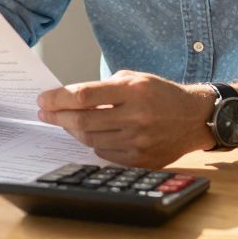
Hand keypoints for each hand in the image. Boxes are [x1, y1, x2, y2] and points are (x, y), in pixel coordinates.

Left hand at [36, 70, 213, 167]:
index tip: (43, 99)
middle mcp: (136, 116)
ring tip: (64, 122)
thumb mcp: (135, 78)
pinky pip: (104, 154)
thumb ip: (103, 88)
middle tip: (44, 112)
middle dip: (57, 116)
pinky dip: (92, 144)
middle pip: (83, 120)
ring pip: (90, 139)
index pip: (84, 95)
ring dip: (71, 130)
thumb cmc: (160, 94)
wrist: (194, 118)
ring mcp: (139, 141)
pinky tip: (89, 134)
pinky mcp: (141, 160)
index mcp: (133, 91)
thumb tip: (69, 99)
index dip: (58, 98)